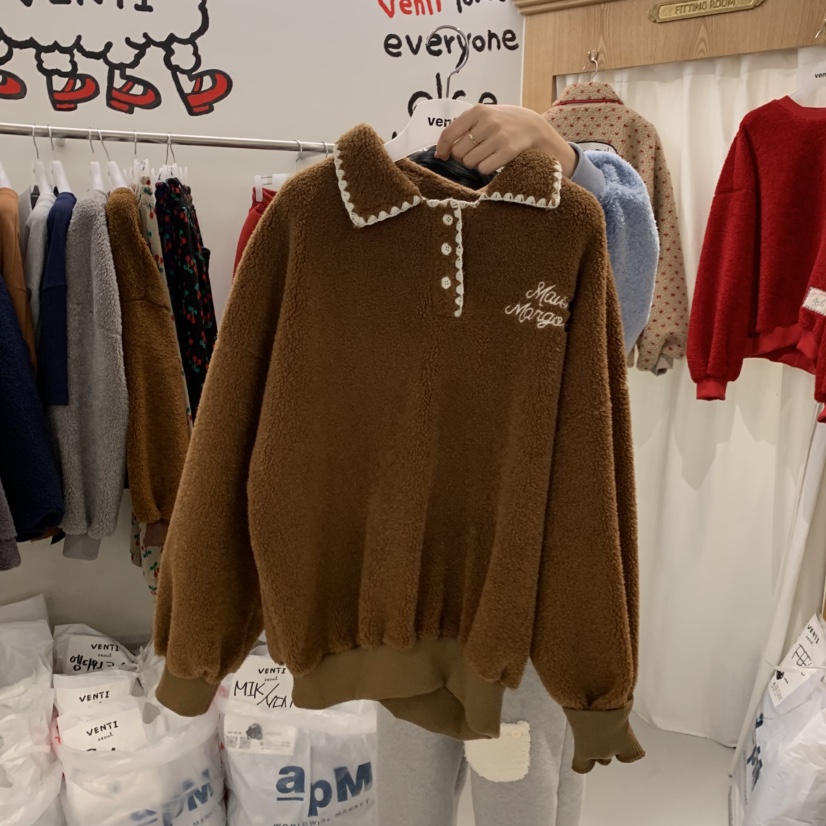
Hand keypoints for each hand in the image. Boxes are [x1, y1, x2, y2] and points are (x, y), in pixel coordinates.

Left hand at [435, 104, 576, 178]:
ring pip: (470, 162)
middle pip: (458, 152)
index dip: (442, 148)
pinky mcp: (508, 151)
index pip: (449, 133)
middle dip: (462, 156)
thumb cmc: (504, 123)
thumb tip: (441, 150)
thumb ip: (464, 126)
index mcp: (478, 111)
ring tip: (486, 155)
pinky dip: (485, 168)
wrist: (534, 127)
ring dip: (475, 163)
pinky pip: (483, 168)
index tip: (441, 156)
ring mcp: (498, 136)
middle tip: (473, 153)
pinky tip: (494, 161)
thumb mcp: (485, 116)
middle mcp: (487, 122)